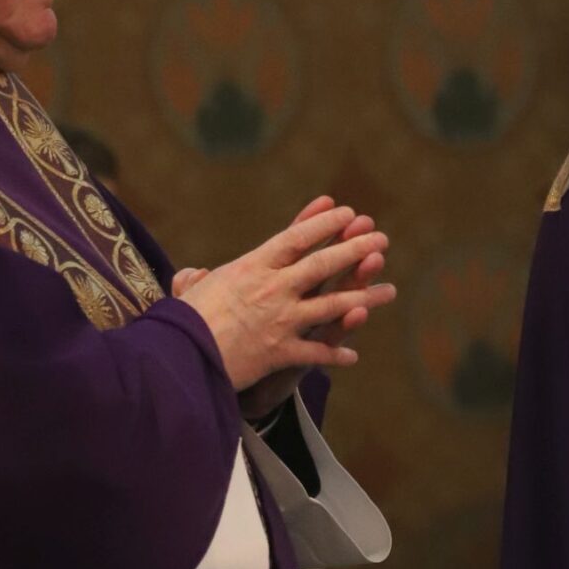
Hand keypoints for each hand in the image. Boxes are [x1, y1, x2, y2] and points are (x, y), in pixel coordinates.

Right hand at [173, 197, 393, 406]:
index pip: (295, 238)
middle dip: (355, 249)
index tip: (346, 212)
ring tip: (389, 291)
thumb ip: (196, 281)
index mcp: (251, 267)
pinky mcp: (281, 353)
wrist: (180, 356)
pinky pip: (316, 353)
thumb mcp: (188, 293)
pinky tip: (354, 355)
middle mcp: (272, 289)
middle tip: (381, 239)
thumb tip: (194, 277)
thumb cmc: (179, 322)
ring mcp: (281, 320)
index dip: (324, 223)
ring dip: (364, 297)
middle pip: (322, 264)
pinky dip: (336, 354)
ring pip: (332, 305)